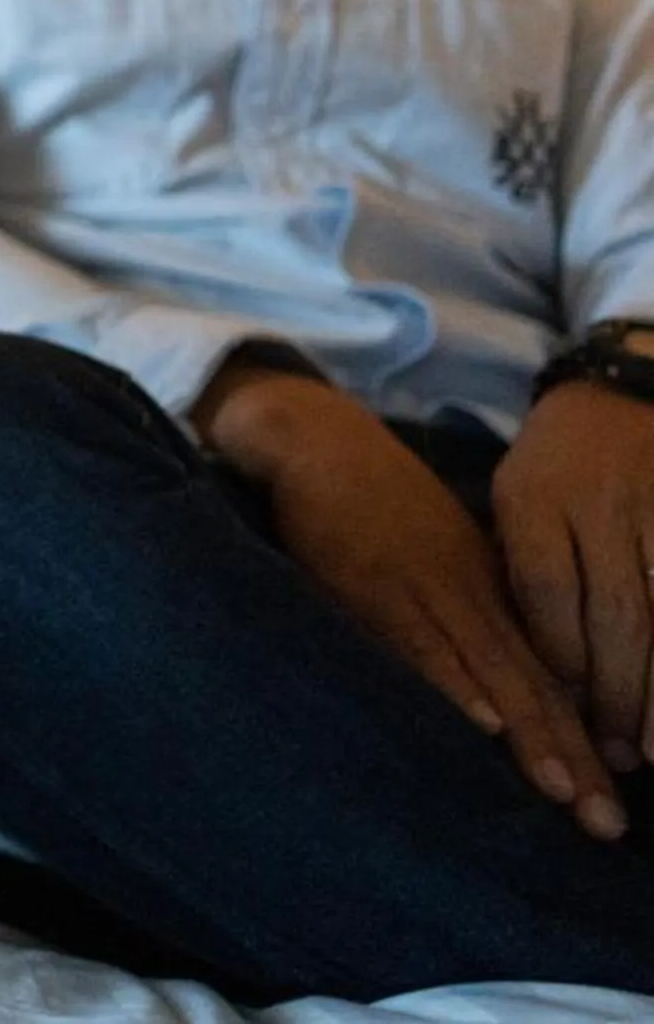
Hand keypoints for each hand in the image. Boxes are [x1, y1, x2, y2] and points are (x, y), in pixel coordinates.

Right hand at [217, 373, 627, 838]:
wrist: (321, 442)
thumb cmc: (376, 504)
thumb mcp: (442, 556)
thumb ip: (471, 613)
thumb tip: (499, 685)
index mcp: (492, 595)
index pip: (552, 681)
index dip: (584, 745)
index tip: (611, 808)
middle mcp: (472, 599)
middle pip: (536, 690)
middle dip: (575, 761)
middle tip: (608, 827)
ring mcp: (426, 593)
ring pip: (491, 674)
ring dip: (532, 737)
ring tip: (567, 795)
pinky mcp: (373, 588)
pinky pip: (419, 643)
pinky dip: (452, 684)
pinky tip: (482, 723)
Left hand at [496, 379, 653, 776]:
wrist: (622, 395)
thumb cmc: (555, 468)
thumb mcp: (516, 501)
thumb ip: (523, 574)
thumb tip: (539, 672)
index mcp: (536, 500)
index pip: (547, 592)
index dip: (559, 659)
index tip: (564, 713)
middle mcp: (601, 508)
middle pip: (616, 617)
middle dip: (620, 696)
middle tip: (620, 760)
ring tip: (652, 751)